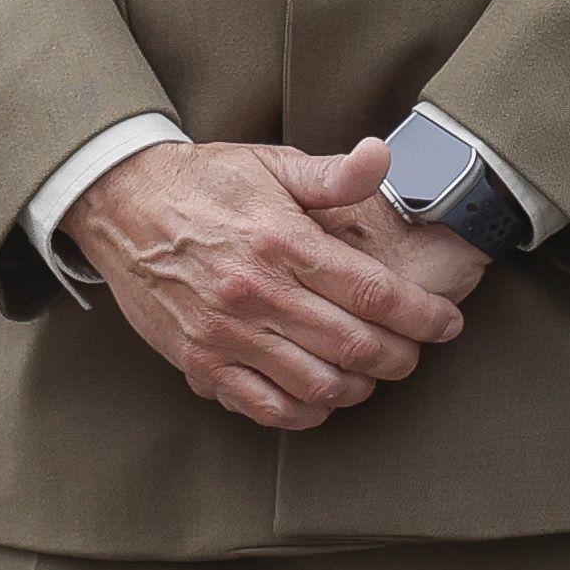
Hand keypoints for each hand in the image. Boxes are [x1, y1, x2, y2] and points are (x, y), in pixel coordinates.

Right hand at [62, 138, 468, 432]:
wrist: (123, 204)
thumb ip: (332, 174)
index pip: (372, 292)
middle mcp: (257, 293)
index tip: (447, 323)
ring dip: (359, 387)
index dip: (422, 315)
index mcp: (283, 242)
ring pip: (319, 387)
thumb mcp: (271, 164)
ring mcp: (227, 334)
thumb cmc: (205, 183)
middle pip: (355, 347)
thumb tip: (382, 156)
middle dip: (401, 357)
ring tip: (370, 371)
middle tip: (413, 350)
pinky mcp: (201, 362)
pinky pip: (266, 409)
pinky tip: (321, 396)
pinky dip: (306, 413)